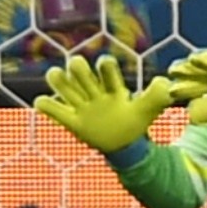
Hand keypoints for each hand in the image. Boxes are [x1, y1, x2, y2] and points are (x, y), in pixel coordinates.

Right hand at [33, 52, 173, 154]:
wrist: (124, 144)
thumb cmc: (135, 122)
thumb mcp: (148, 110)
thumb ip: (156, 97)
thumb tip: (164, 82)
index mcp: (113, 88)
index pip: (107, 72)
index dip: (105, 66)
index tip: (104, 63)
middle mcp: (96, 93)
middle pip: (83, 74)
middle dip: (79, 68)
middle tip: (76, 64)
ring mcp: (83, 107)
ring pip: (66, 88)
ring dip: (59, 81)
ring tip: (55, 74)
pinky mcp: (74, 122)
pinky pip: (57, 112)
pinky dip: (47, 106)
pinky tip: (42, 102)